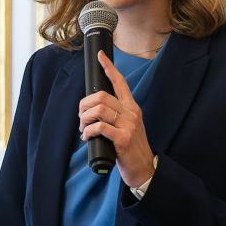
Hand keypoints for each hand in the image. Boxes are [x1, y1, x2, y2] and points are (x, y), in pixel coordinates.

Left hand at [79, 52, 155, 187]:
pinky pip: (99, 127)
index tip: (101, 56)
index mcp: (132, 108)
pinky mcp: (123, 138)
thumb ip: (116, 116)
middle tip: (81, 118)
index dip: (110, 68)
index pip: (121, 83)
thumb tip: (93, 110)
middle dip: (84, 104)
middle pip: (102, 96)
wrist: (144, 168)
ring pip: (99, 109)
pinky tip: (87, 137)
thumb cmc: (131, 148)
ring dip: (84, 119)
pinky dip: (87, 131)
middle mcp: (131, 113)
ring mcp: (128, 125)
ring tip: (83, 129)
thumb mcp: (128, 127)